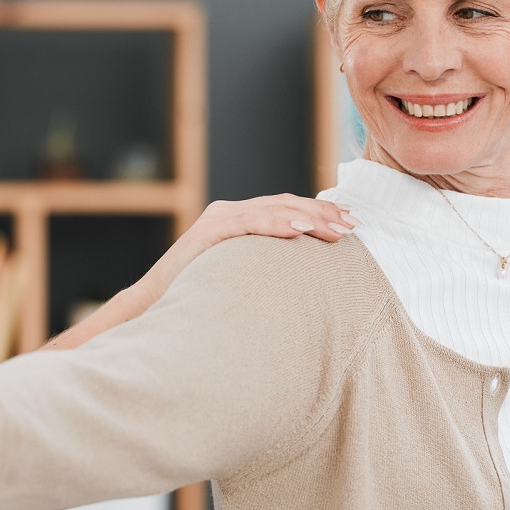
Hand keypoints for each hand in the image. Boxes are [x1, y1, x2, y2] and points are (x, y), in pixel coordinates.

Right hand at [126, 195, 359, 306]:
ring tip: (337, 228)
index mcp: (240, 220)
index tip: (351, 221)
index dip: (321, 211)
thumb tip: (306, 279)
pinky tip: (301, 230)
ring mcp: (218, 219)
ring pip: (273, 209)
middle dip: (324, 211)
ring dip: (310, 216)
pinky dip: (277, 223)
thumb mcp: (242, 278)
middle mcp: (230, 213)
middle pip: (287, 204)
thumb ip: (267, 268)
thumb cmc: (199, 297)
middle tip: (354, 224)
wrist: (155, 305)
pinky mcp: (208, 231)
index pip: (288, 208)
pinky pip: (249, 222)